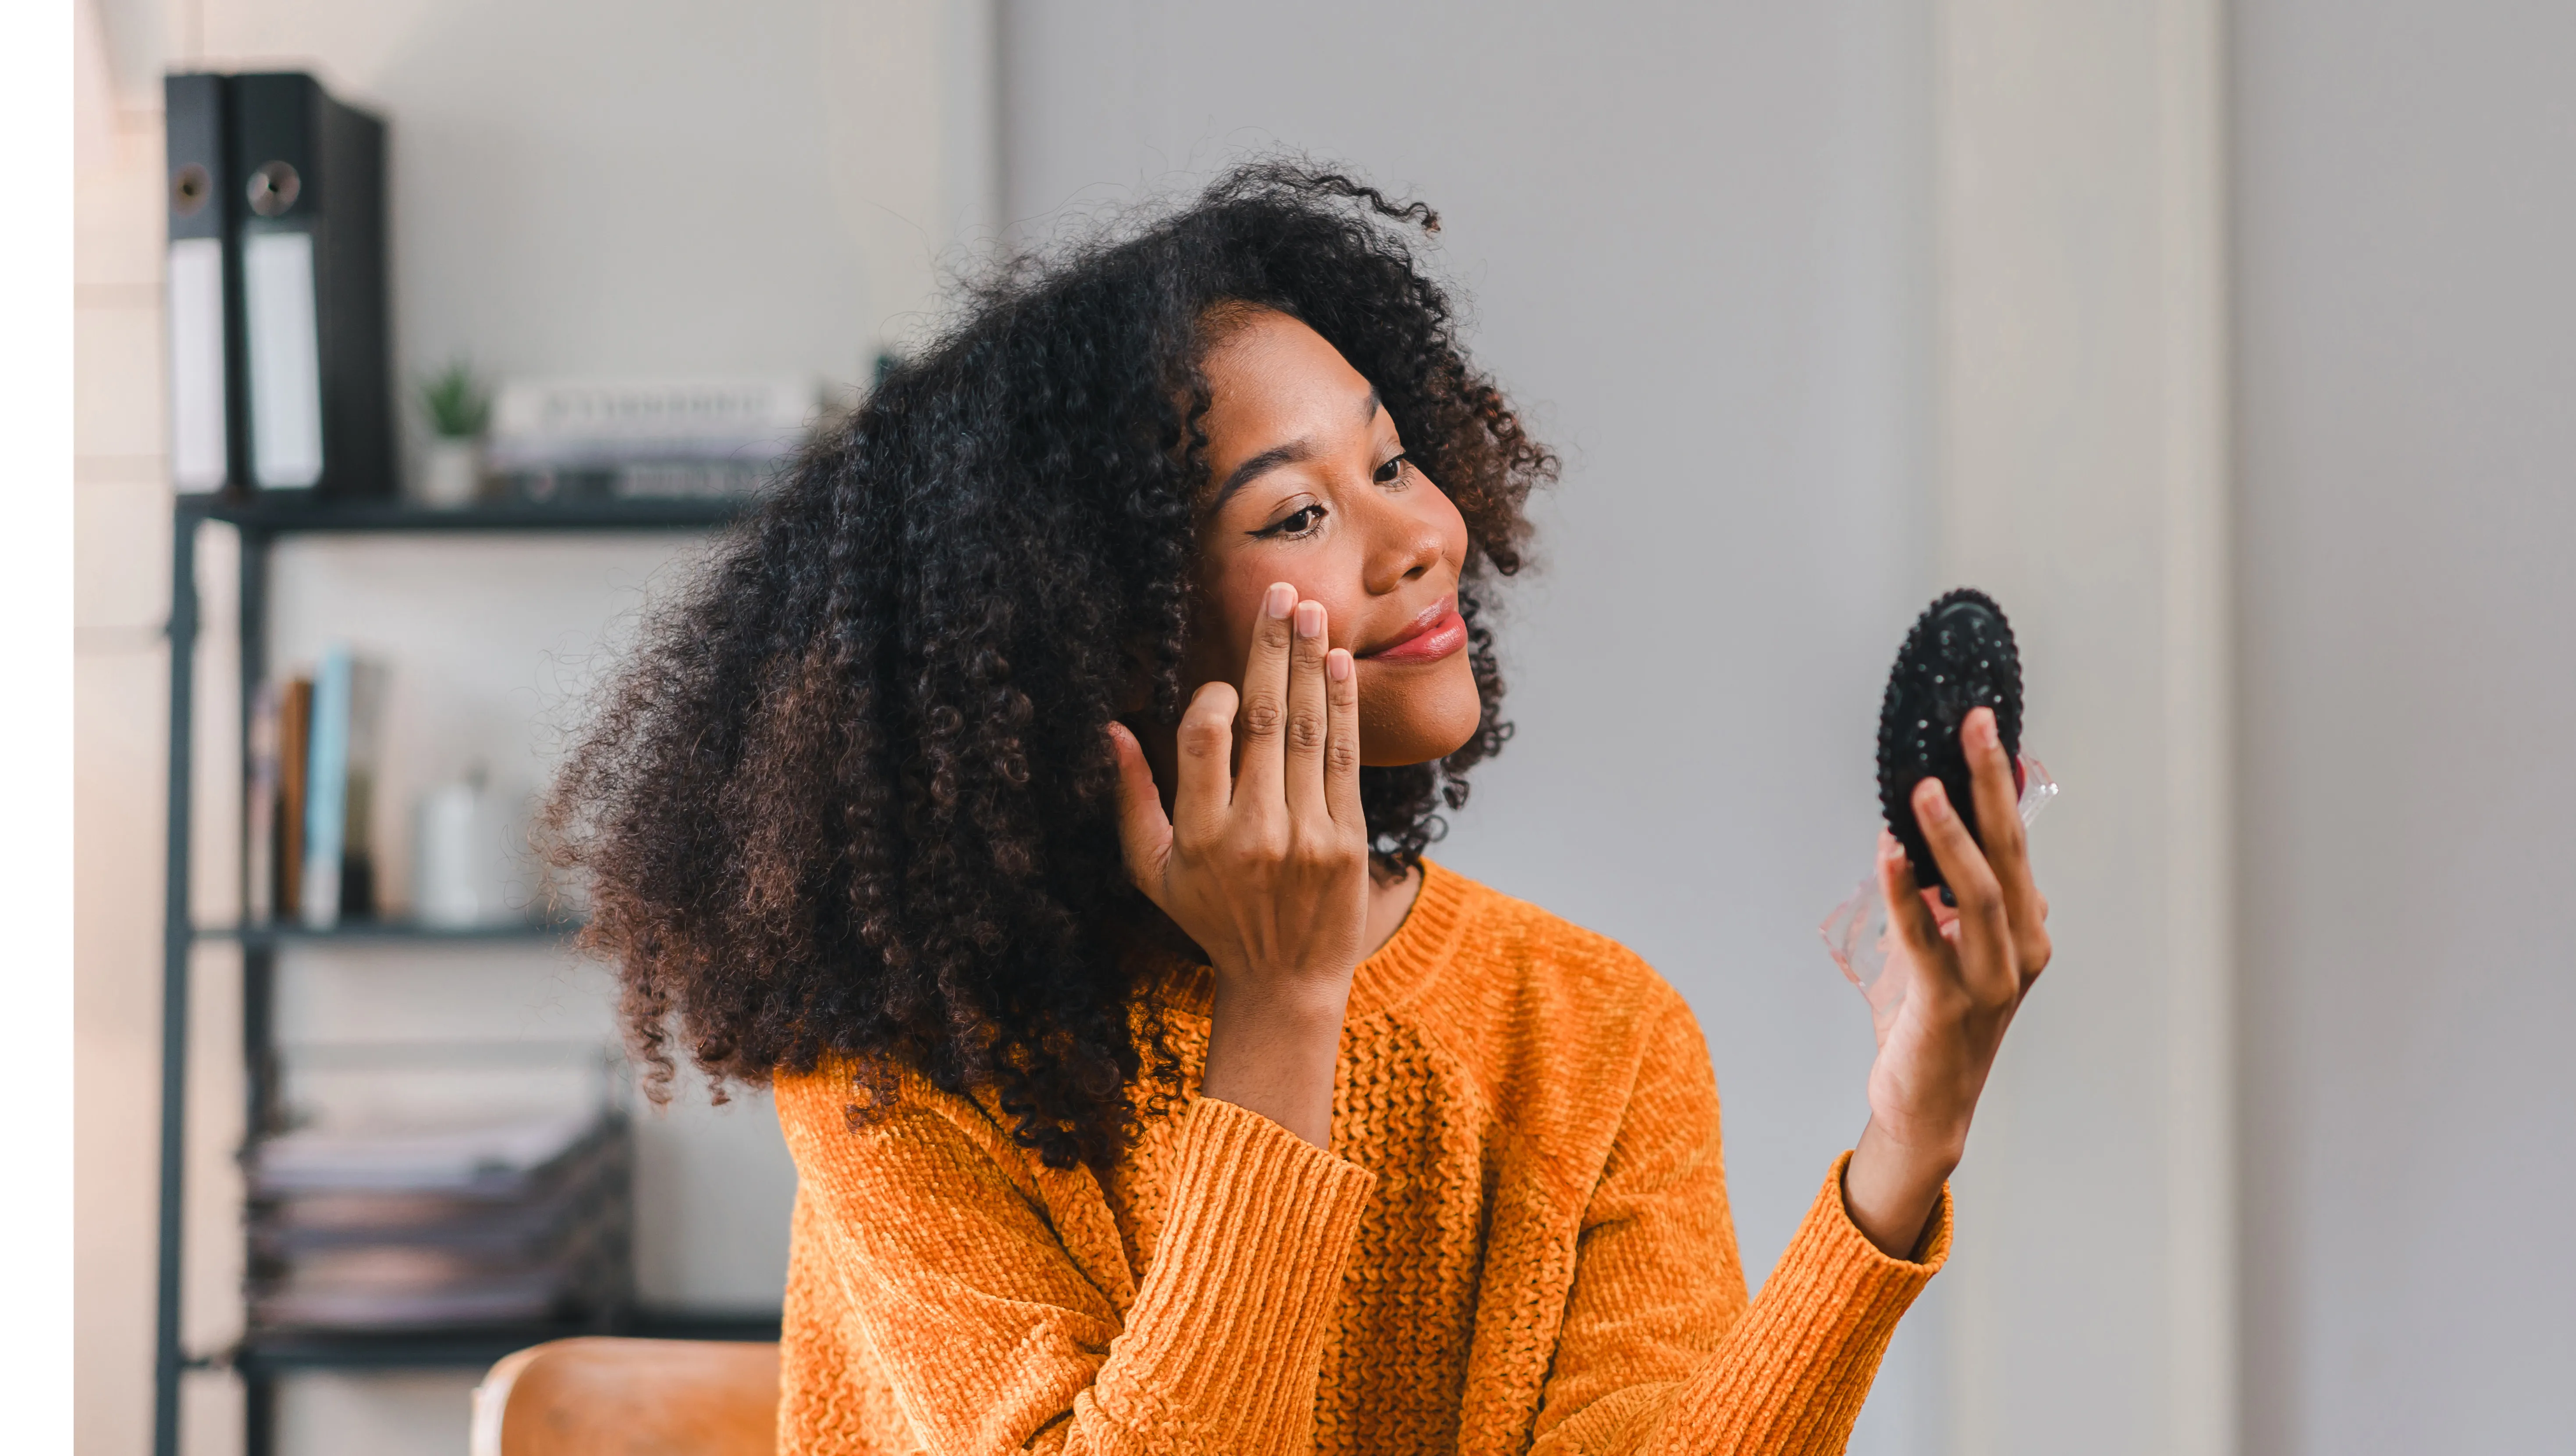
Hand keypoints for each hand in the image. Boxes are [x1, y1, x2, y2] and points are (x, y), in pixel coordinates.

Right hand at [1107, 582, 1367, 1146]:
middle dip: (1271, 650)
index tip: (1219, 680)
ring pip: (1307, 731)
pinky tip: (1338, 665)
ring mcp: (1306, 836)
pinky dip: (1343, 708)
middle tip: (1281, 592)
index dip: (1212, 695)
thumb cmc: (1210, 920)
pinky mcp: (1347, 842)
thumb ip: (1132, 799)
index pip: (1205, 739)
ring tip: (1311, 610)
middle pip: (1261, 720)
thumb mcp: (1154, 871)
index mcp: (1200, 836)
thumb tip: (1112, 728)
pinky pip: (1343, 760)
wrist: (1286, 983)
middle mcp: (1254, 832)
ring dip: (1310, 665)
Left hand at [1843, 706, 2051, 1255]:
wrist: (1927, 1106)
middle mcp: (2020, 948)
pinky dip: (1906, 892)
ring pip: (1978, 892)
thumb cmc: (1937, 1023)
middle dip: (1990, 785)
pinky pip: (1926, 936)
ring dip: (1950, 835)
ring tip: (1925, 788)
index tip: (1984, 727)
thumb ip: (1949, 899)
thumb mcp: (1953, 948)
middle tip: (1973, 727)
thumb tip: (1925, 840)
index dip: (2002, 783)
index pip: (2016, 843)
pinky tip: (1888, 853)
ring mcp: (1989, 978)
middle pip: (2007, 853)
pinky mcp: (1947, 1003)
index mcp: (2025, 930)